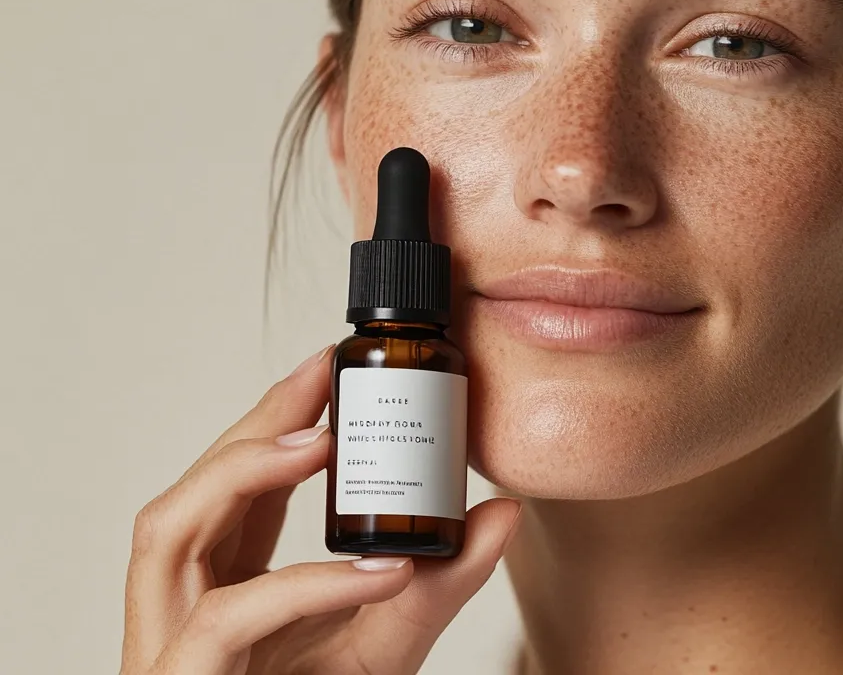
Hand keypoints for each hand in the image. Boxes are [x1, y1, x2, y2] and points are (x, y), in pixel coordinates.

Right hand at [118, 345, 522, 673]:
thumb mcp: (389, 640)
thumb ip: (442, 579)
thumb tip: (505, 510)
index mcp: (223, 584)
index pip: (235, 484)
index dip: (273, 419)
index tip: (327, 366)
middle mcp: (184, 605)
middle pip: (193, 488)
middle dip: (256, 424)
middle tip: (321, 374)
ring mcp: (169, 647)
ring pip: (169, 532)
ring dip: (242, 472)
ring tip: (319, 442)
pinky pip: (227, 621)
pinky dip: (302, 583)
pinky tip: (373, 568)